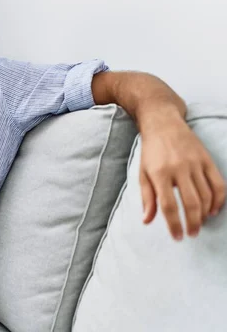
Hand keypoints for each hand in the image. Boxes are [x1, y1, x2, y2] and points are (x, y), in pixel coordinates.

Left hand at [139, 115, 225, 239]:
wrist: (163, 124)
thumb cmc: (151, 152)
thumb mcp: (143, 173)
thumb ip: (146, 198)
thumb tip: (147, 221)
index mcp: (159, 174)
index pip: (168, 205)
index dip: (174, 224)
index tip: (178, 237)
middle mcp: (178, 169)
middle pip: (190, 203)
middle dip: (193, 223)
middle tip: (193, 234)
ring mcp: (195, 163)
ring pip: (206, 195)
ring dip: (205, 214)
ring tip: (200, 223)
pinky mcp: (207, 159)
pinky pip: (218, 184)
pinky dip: (219, 200)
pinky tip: (214, 210)